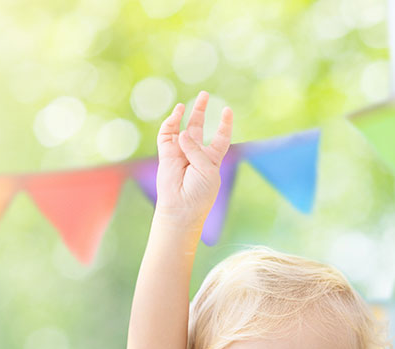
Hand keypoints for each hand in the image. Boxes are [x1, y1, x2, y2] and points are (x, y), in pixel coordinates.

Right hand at [154, 91, 232, 228]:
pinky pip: (167, 135)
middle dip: (200, 111)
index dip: (224, 125)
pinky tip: (176, 115)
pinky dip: (171, 124)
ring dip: (184, 115)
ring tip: (185, 103)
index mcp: (211, 159)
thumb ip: (196, 149)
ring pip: (182, 129)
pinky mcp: (166, 155)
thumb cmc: (199, 192)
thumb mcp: (207, 169)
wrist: (181, 207)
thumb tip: (182, 133)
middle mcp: (195, 154)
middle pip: (198, 128)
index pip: (220, 138)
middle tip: (204, 95)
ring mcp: (180, 153)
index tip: (227, 111)